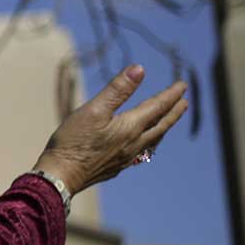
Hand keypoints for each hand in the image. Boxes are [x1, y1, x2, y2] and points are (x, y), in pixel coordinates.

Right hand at [31, 64, 187, 193]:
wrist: (60, 175)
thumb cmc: (73, 141)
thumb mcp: (94, 109)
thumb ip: (118, 90)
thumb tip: (139, 69)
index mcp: (131, 127)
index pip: (157, 107)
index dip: (171, 95)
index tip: (182, 84)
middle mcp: (134, 143)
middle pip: (160, 125)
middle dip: (173, 112)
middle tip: (184, 102)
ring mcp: (127, 158)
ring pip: (153, 140)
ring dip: (164, 128)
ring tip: (168, 121)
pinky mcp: (117, 167)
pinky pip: (143, 153)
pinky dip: (151, 143)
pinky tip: (144, 145)